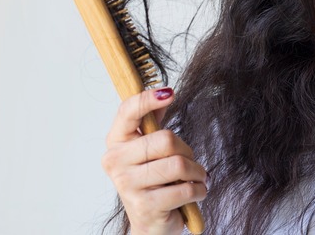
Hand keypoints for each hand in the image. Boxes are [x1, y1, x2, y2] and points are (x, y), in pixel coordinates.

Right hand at [101, 88, 207, 234]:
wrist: (151, 223)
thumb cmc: (153, 181)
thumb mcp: (150, 148)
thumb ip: (154, 120)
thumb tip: (164, 92)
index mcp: (115, 142)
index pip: (128, 112)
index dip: (148, 99)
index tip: (170, 93)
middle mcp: (115, 162)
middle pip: (165, 139)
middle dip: (187, 151)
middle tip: (190, 163)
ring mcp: (128, 185)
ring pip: (178, 164)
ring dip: (197, 172)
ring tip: (196, 178)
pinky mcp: (145, 207)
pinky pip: (185, 189)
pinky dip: (199, 190)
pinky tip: (196, 192)